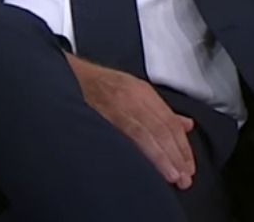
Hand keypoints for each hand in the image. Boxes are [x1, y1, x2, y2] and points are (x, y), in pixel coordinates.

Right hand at [65, 54, 195, 189]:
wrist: (66, 76)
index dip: (182, 146)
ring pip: (146, 134)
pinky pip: (124, 136)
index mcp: (141, 91)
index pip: (169, 121)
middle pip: (161, 129)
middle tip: (184, 177)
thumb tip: (186, 125)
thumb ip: (160, 110)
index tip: (188, 166)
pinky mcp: (100, 117)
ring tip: (172, 176)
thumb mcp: (133, 90)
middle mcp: (131, 97)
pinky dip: (138, 152)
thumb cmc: (98, 86)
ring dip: (162, 158)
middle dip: (176, 155)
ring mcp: (115, 107)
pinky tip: (145, 168)